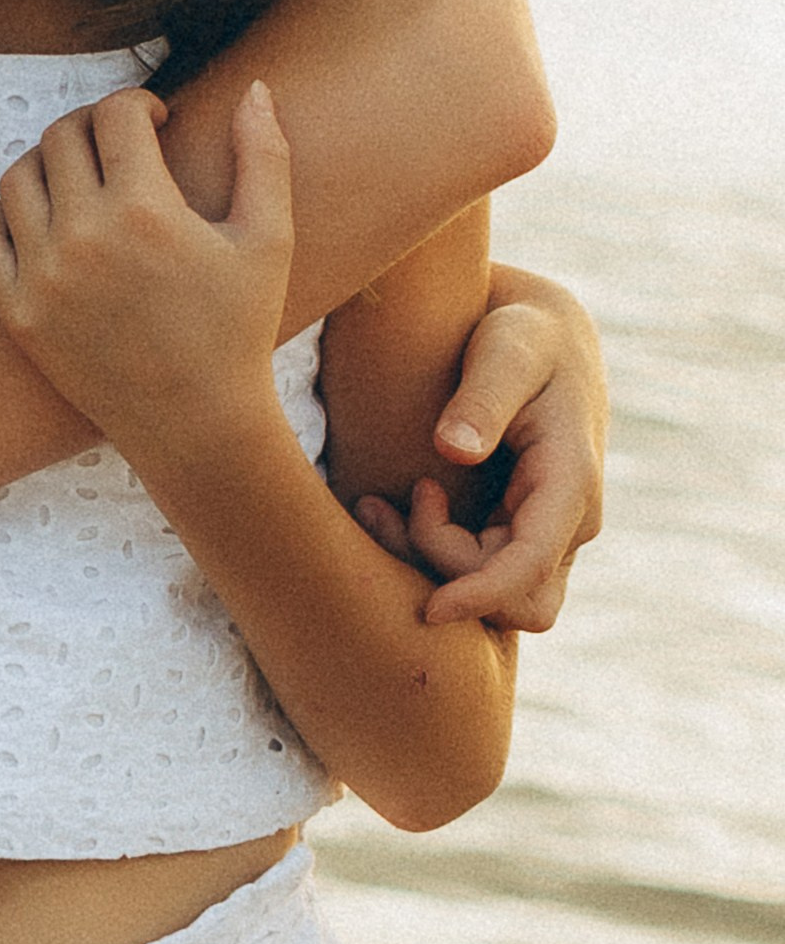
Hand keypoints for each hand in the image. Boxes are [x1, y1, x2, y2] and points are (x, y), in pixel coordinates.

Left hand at [0, 79, 293, 465]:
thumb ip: (263, 155)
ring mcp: (42, 276)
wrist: (197, 425)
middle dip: (92, 126)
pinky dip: (7, 215)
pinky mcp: (17, 313)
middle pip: (62, 137)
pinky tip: (45, 220)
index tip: (155, 120)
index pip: (116, 114)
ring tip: (82, 178)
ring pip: (18, 178)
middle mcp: (83, 237)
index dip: (138, 103)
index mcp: (145, 210)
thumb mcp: (268, 239)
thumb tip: (256, 87)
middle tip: (118, 145)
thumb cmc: (239, 329)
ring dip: (48, 163)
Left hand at [378, 264, 604, 629]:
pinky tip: (383, 507)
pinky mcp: (514, 532)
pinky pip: (476, 573)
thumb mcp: (508, 351)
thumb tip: (453, 450)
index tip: (428, 609)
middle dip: (448, 575)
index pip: (531, 567)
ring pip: (494, 596)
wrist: (539, 334)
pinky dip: (427, 554)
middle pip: (516, 600)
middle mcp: (568, 523)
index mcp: (572, 484)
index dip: (481, 595)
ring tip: (372, 506)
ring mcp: (543, 533)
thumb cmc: (523, 336)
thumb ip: (483, 398)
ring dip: (429, 566)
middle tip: (386, 508)